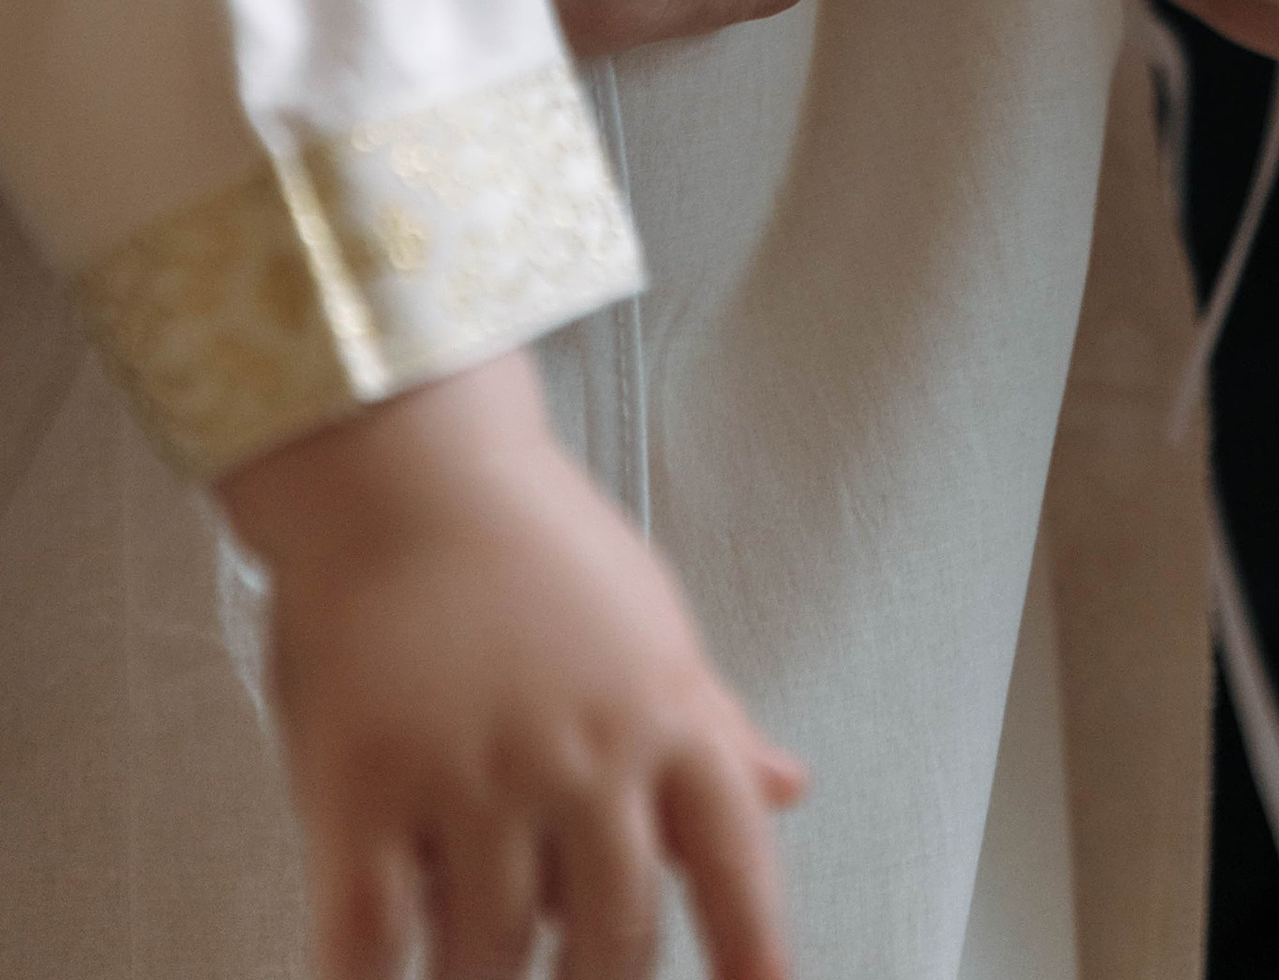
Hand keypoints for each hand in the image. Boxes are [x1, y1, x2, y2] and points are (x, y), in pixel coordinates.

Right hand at [224, 354, 801, 979]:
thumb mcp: (647, 626)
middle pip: (612, 942)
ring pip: (490, 955)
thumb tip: (789, 787)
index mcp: (667, 714)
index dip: (753, 954)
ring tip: (469, 966)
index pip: (734, 865)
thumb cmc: (530, 546)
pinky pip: (369, 942)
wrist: (403, 472)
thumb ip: (713, 726)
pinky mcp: (365, 791)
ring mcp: (474, 777)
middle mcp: (584, 755)